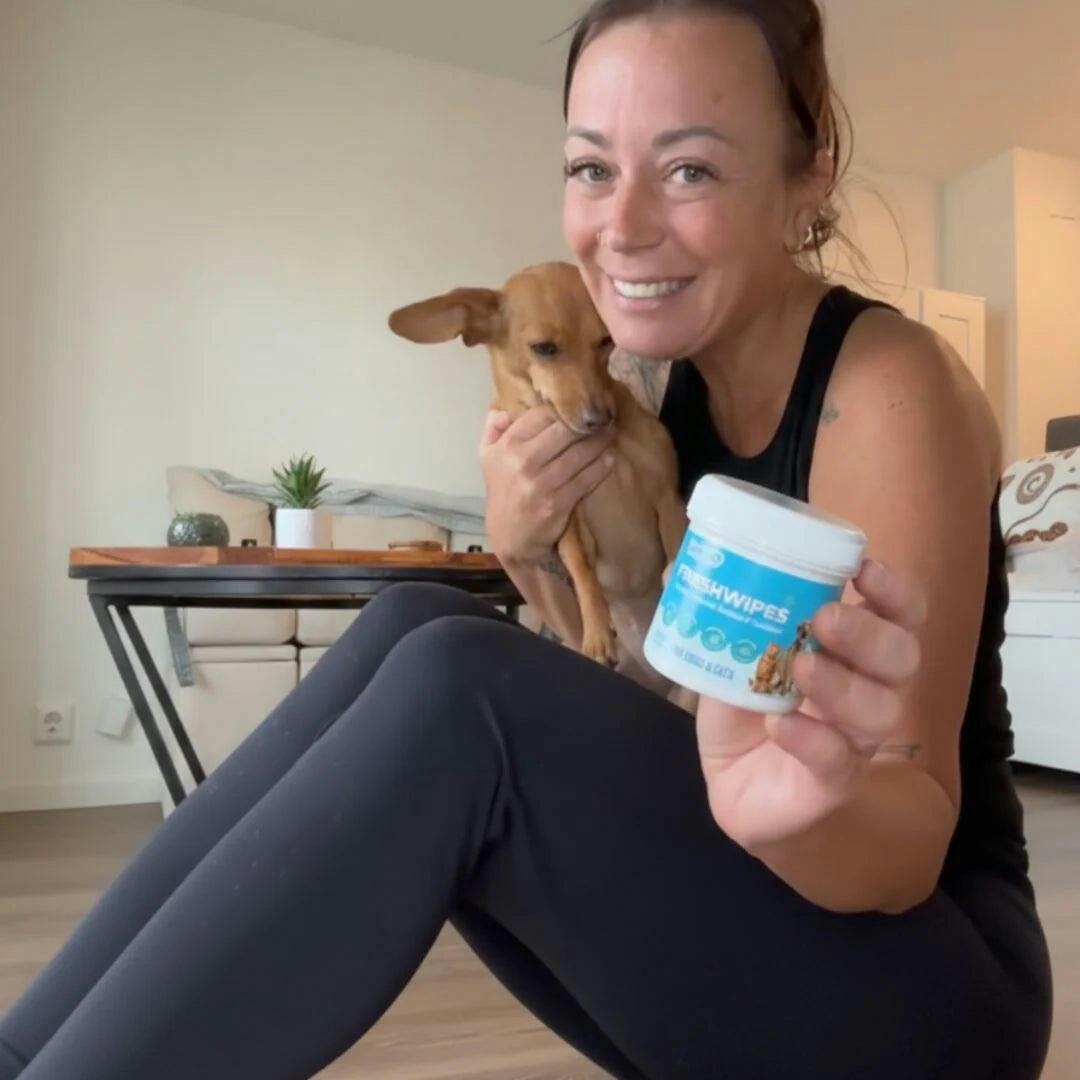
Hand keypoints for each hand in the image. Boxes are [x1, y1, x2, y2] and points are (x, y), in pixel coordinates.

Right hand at [480, 406, 613, 565]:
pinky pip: (586, 479)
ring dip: (600, 442)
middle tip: (604, 417)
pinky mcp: (558, 503)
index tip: (580, 405)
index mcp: (507, 446)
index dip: (565, 408)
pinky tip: (609, 459)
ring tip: (610, 433)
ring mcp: (541, 484)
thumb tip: (504, 408)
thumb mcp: (487, 458)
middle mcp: (522, 461)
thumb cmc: (503, 491)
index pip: (542, 415)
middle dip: (587, 422)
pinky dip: (601, 467)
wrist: (510, 537)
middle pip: (565, 430)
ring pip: (579, 454)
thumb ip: (494, 429)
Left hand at [696, 559, 925, 850]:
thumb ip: (731, 615)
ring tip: (801, 666)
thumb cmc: (746, 706)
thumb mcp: (734, 652)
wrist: (731, 781)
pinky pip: (837, 760)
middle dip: (868, 633)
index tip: (864, 567)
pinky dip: (811, 738)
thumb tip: (688, 564)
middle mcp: (868, 690)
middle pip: (901, 658)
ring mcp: (855, 740)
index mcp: (853, 650)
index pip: (899, 615)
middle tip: (823, 618)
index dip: (894, 590)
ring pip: (880, 711)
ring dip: (842, 685)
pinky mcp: (832, 783)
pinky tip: (780, 724)